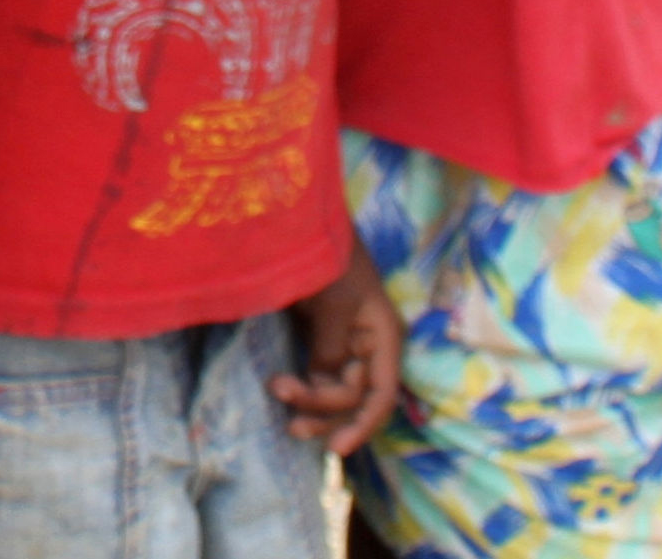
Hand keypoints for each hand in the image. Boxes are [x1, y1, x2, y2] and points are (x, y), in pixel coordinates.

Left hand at [275, 234, 404, 453]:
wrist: (296, 214)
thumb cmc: (326, 252)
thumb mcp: (333, 300)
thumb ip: (331, 346)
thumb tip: (325, 381)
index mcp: (382, 335)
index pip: (381, 394)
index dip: (363, 424)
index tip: (336, 448)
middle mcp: (368, 343)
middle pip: (354, 397)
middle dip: (325, 411)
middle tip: (291, 421)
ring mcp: (342, 339)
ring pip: (333, 388)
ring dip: (310, 401)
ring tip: (278, 395)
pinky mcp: (317, 332)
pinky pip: (316, 371)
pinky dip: (303, 384)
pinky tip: (282, 388)